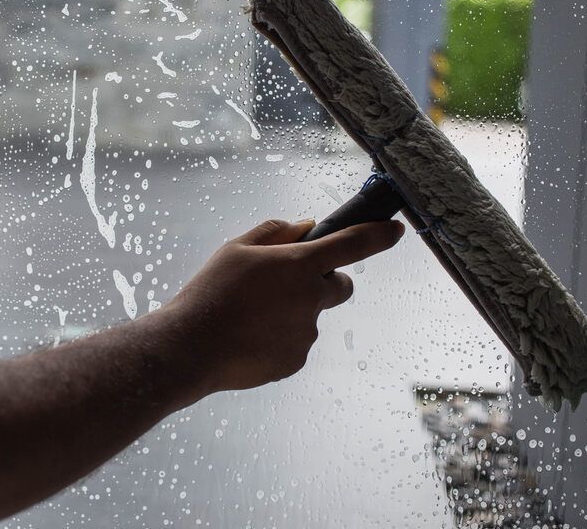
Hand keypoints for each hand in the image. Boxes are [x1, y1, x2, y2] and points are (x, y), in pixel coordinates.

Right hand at [162, 218, 403, 394]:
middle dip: (324, 282)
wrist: (191, 348)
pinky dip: (279, 338)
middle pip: (340, 285)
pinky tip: (249, 338)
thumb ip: (275, 233)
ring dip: (291, 312)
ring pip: (310, 316)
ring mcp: (306, 333)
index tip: (395, 231)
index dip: (379, 235)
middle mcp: (311, 299)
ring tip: (250, 317)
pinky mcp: (296, 360)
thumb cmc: (210, 293)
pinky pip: (295, 343)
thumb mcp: (235, 249)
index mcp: (299, 265)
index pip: (353, 243)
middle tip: (287, 284)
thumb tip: (305, 226)